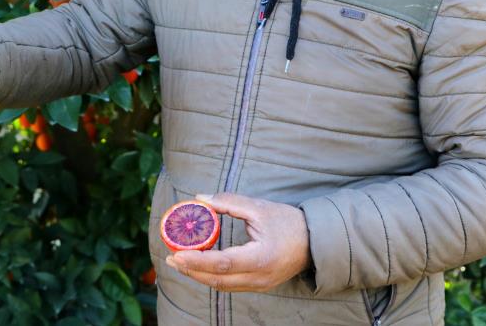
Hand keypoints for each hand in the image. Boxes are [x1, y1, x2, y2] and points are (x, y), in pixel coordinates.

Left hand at [165, 192, 310, 292]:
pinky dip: (212, 276)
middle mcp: (259, 277)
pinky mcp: (259, 286)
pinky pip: (230, 285)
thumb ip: (228, 202)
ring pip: (222, 286)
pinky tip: (200, 266)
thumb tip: (199, 198)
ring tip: (180, 261)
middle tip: (171, 258)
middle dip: (191, 270)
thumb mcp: (259, 207)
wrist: (315, 241)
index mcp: (260, 258)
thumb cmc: (288, 222)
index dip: (197, 260)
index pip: (222, 263)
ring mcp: (260, 285)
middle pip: (217, 280)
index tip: (177, 253)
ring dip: (199, 275)